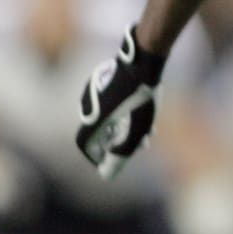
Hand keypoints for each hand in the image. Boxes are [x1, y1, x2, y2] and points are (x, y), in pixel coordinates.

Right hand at [76, 24, 165, 178]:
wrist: (143, 58)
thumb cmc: (140, 96)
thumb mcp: (135, 129)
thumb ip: (121, 154)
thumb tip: (105, 175)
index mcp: (92, 117)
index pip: (83, 142)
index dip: (93, 156)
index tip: (107, 161)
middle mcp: (89, 103)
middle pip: (100, 130)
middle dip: (119, 141)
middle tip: (139, 145)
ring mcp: (96, 88)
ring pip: (109, 114)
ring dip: (125, 126)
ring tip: (149, 129)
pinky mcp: (107, 77)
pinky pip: (112, 100)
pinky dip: (126, 110)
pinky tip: (146, 111)